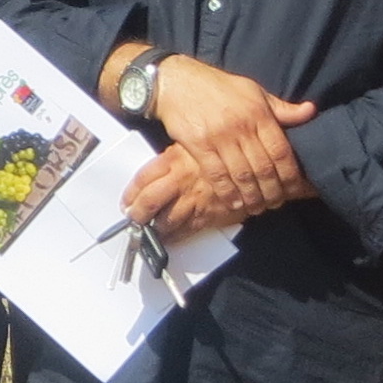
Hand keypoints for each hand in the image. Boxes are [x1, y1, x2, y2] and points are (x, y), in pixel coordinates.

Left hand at [119, 147, 248, 241]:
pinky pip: (186, 231)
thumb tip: (154, 174)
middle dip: (137, 215)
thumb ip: (174, 159)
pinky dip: (174, 238)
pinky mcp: (209, 215)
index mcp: (174, 159)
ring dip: (153, 229)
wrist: (255, 164)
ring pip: (165, 220)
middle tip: (132, 220)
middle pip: (148, 202)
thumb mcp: (194, 144)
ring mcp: (194, 200)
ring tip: (146, 233)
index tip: (126, 203)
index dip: (130, 194)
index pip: (143, 179)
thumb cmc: (224, 151)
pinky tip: (168, 239)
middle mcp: (181, 180)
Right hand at [146, 55, 315, 217]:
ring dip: (252, 197)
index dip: (290, 175)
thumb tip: (311, 111)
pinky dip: (227, 192)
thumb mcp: (253, 91)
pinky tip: (234, 202)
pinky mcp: (198, 145)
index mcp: (258, 113)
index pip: (281, 151)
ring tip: (258, 207)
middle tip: (276, 203)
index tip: (294, 189)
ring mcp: (219, 137)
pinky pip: (216, 175)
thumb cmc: (218, 87)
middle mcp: (241, 126)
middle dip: (273, 191)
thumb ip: (281, 107)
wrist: (177, 81)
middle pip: (263, 168)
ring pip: (242, 175)